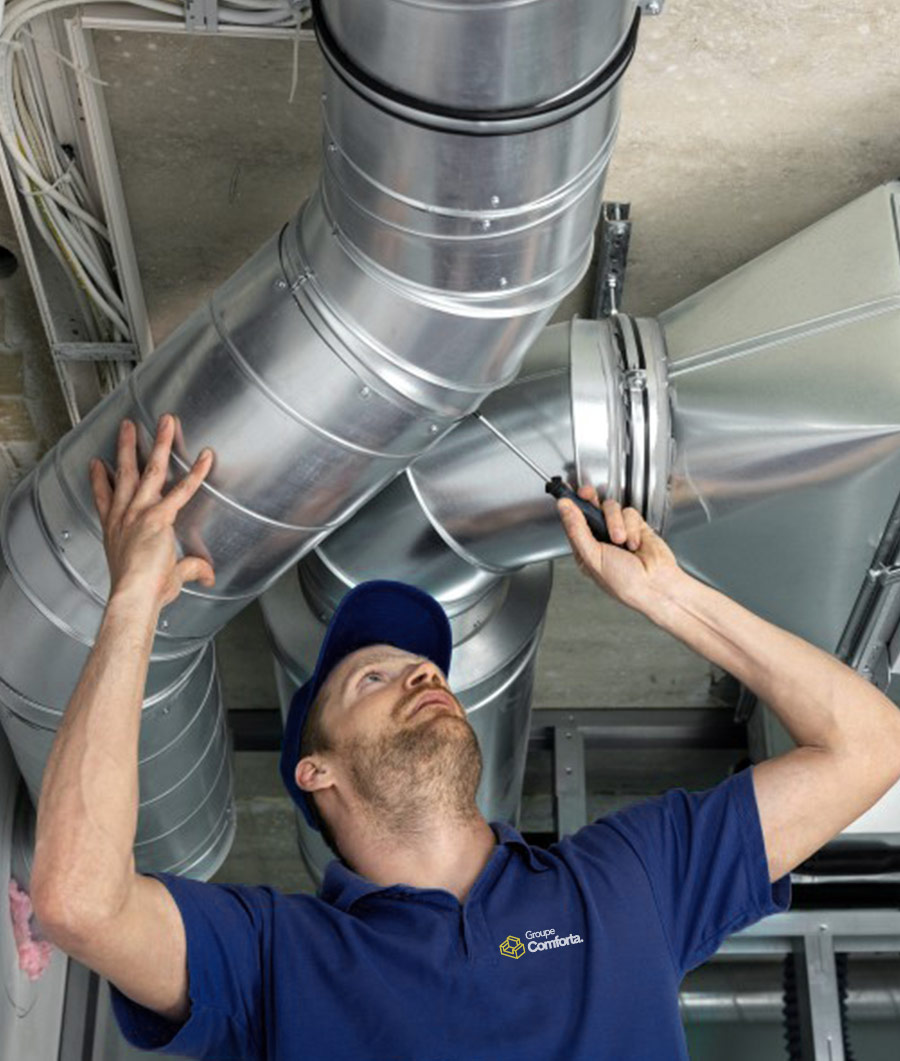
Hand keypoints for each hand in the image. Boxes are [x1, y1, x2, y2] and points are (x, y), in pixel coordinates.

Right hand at [90, 415, 214, 611]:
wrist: (134, 596)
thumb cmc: (142, 593)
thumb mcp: (167, 579)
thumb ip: (190, 570)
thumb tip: (208, 576)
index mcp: (116, 531)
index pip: (104, 499)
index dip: (99, 480)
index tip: (96, 464)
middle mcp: (124, 517)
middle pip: (124, 473)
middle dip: (127, 447)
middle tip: (127, 427)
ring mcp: (139, 513)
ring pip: (150, 470)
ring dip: (159, 443)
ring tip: (164, 422)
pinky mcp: (158, 516)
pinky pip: (182, 489)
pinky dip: (197, 472)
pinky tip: (206, 456)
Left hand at [556, 485, 679, 611]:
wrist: (656, 585)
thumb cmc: (624, 581)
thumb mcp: (592, 557)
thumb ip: (576, 530)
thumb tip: (564, 507)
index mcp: (585, 549)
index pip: (573, 521)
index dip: (569, 505)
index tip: (565, 492)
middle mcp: (600, 538)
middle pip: (590, 507)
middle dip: (589, 499)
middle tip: (587, 494)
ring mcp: (619, 531)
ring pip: (610, 507)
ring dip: (616, 523)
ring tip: (621, 540)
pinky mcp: (636, 526)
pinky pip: (629, 513)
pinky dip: (632, 527)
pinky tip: (635, 543)